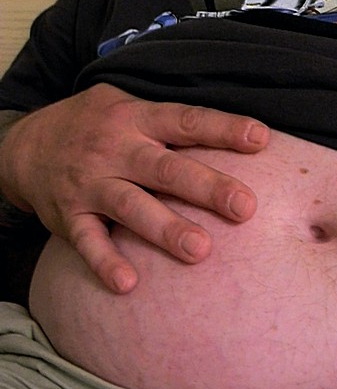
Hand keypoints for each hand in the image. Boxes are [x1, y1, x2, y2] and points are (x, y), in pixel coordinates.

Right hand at [0, 83, 269, 293]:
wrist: (25, 144)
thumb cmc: (97, 124)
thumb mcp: (130, 105)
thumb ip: (175, 121)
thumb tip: (246, 135)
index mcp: (138, 118)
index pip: (186, 121)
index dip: (223, 128)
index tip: (260, 138)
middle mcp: (116, 149)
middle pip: (166, 168)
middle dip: (206, 187)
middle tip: (245, 207)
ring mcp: (91, 183)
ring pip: (131, 206)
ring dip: (165, 229)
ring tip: (200, 251)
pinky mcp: (69, 215)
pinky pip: (87, 241)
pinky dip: (105, 262)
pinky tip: (128, 283)